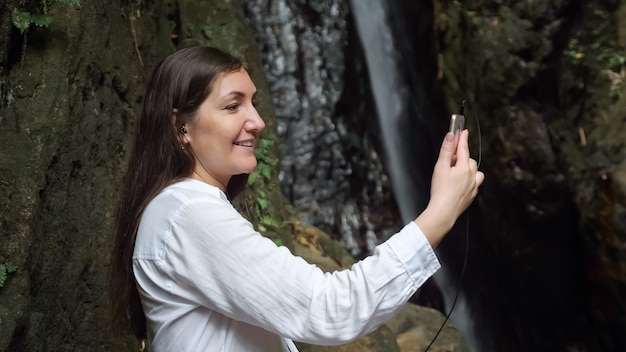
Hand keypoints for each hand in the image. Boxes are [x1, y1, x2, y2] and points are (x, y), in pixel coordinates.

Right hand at [414, 130, 483, 246]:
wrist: (444, 212)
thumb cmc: (440, 191)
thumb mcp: (440, 167)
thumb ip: (446, 151)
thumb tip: (451, 136)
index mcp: (464, 167)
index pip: (463, 148)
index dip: (462, 138)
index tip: (462, 130)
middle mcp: (472, 176)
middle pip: (468, 160)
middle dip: (461, 156)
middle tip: (449, 158)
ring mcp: (473, 186)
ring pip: (475, 172)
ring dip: (467, 168)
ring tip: (456, 172)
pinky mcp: (472, 195)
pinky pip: (474, 183)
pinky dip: (469, 180)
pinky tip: (459, 184)